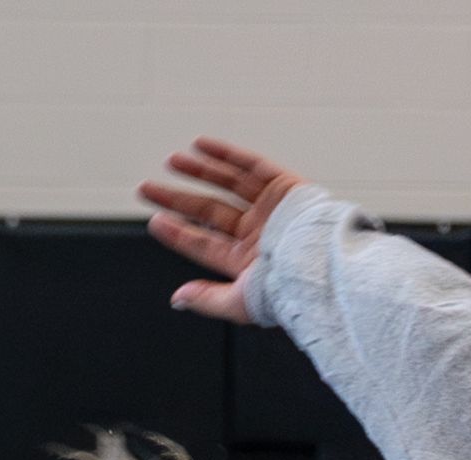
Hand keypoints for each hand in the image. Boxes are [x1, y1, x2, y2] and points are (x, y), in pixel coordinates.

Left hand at [139, 137, 309, 323]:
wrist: (323, 266)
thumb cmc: (288, 290)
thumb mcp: (241, 303)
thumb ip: (208, 300)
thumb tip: (178, 299)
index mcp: (246, 260)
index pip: (203, 242)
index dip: (177, 231)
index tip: (155, 220)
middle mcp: (256, 231)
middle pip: (208, 210)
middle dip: (177, 198)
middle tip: (147, 189)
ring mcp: (269, 206)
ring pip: (227, 184)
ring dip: (197, 172)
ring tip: (170, 162)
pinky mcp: (284, 185)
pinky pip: (251, 165)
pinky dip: (226, 154)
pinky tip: (201, 146)